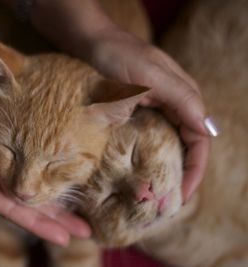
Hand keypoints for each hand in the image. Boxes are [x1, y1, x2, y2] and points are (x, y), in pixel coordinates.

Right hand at [0, 42, 89, 245]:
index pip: (12, 208)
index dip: (39, 224)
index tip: (66, 238)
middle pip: (26, 200)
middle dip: (53, 217)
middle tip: (82, 229)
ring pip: (31, 182)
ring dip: (54, 197)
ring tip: (79, 210)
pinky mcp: (7, 137)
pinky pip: (31, 161)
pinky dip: (48, 171)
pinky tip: (63, 175)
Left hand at [90, 28, 211, 201]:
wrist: (88, 40)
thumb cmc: (115, 54)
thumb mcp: (147, 74)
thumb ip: (180, 97)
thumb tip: (206, 129)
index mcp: (183, 96)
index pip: (199, 141)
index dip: (194, 170)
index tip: (181, 196)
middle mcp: (173, 104)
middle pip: (187, 146)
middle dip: (181, 175)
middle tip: (165, 203)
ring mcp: (154, 107)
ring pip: (169, 143)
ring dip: (165, 168)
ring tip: (153, 193)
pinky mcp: (137, 109)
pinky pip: (149, 137)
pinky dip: (147, 156)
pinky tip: (136, 170)